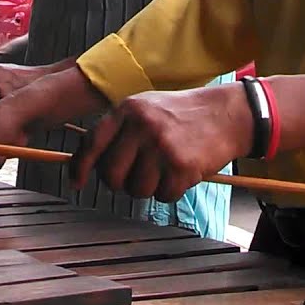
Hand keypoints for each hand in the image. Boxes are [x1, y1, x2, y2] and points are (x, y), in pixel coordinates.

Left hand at [70, 84, 252, 202]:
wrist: (227, 115)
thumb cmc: (182, 115)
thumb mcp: (146, 109)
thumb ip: (119, 131)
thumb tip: (90, 163)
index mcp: (128, 110)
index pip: (92, 144)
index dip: (80, 168)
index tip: (77, 183)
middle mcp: (141, 127)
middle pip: (111, 175)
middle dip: (121, 183)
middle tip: (137, 175)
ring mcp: (161, 147)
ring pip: (136, 190)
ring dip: (148, 188)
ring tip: (164, 169)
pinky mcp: (181, 166)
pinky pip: (162, 196)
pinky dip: (170, 191)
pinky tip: (181, 172)